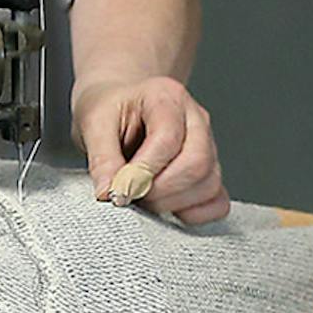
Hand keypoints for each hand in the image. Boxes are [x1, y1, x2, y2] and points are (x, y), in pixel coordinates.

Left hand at [74, 74, 228, 225]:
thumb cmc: (110, 110)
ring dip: (173, 203)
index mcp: (168, 97)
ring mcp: (209, 147)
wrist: (120, 107)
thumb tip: (109, 193)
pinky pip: (218, 202)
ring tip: (142, 198)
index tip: (119, 191)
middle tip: (130, 196)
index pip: (168, 139)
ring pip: (209, 185)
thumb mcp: (94, 123)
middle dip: (160, 191)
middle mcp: (196, 120)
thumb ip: (102, 159)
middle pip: (197, 163)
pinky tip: (168, 208)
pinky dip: (194, 214)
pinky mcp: (210, 173)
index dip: (143, 172)